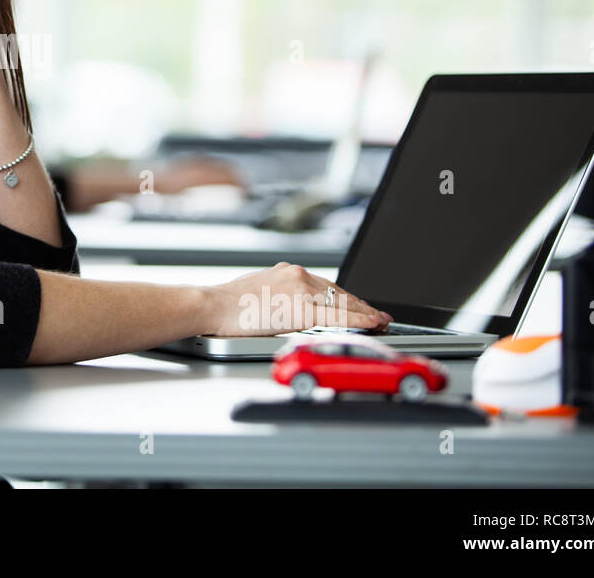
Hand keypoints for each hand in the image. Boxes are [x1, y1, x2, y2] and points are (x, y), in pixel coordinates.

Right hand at [205, 262, 390, 335]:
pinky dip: (359, 319)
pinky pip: (338, 316)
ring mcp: (302, 290)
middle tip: (378, 314)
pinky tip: (371, 323)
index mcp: (288, 271)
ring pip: (343, 302)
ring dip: (365, 312)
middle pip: (339, 292)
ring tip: (380, 321)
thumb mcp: (257, 290)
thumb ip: (278, 294)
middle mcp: (298, 275)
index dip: (346, 296)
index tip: (358, 304)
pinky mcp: (302, 309)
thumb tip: (285, 305)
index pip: (326, 285)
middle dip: (361, 304)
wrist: (214, 306)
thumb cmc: (227, 304)